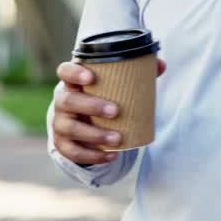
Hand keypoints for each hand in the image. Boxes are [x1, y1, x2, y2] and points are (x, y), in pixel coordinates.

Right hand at [51, 57, 166, 165]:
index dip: (74, 72)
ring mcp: (60, 123)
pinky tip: (112, 156)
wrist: (80, 118)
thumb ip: (136, 71)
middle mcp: (62, 101)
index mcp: (72, 81)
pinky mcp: (62, 143)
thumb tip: (161, 65)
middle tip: (116, 111)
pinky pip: (72, 152)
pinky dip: (93, 156)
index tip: (91, 77)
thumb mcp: (112, 82)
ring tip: (117, 139)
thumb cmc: (100, 94)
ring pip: (70, 129)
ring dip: (94, 135)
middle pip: (68, 101)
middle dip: (91, 106)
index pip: (65, 71)